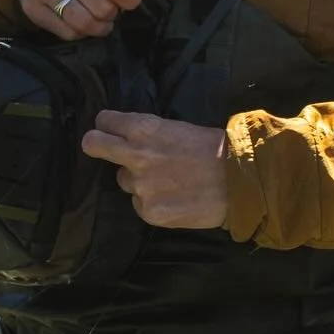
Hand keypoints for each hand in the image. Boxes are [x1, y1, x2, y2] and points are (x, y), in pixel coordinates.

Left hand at [81, 110, 228, 228]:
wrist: (241, 181)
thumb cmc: (215, 149)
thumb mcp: (178, 129)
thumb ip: (150, 135)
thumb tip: (131, 141)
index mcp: (144, 128)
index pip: (104, 122)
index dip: (108, 126)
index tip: (111, 130)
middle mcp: (135, 155)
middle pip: (93, 145)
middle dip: (95, 144)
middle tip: (102, 148)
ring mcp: (140, 186)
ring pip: (124, 181)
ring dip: (138, 181)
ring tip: (168, 182)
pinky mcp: (149, 211)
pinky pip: (140, 205)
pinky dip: (153, 203)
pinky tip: (175, 199)